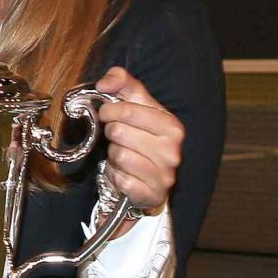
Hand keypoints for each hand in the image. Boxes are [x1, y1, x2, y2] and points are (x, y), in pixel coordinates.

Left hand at [94, 67, 183, 212]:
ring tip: (122, 153)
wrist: (152, 176)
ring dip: (113, 154)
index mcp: (172, 126)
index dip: (109, 110)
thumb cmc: (143, 135)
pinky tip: (124, 172)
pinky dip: (115, 175)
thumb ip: (123, 83)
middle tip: (116, 135)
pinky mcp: (151, 195)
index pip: (128, 111)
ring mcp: (164, 176)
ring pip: (118, 156)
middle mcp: (172, 152)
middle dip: (111, 132)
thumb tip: (105, 82)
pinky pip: (120, 179)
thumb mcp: (137, 105)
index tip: (106, 113)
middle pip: (119, 132)